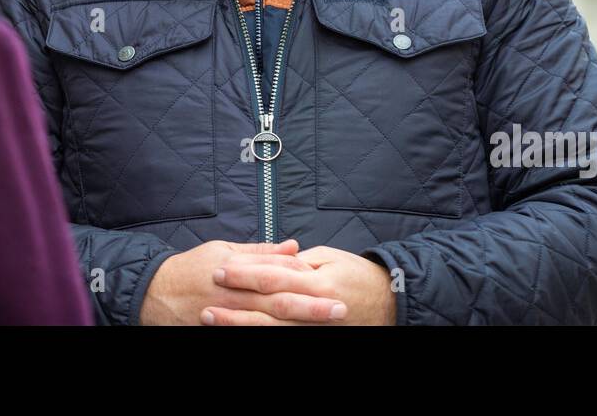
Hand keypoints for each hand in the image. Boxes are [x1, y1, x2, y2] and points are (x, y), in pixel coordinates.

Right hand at [139, 238, 338, 324]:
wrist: (154, 294)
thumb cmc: (191, 269)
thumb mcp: (222, 251)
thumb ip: (260, 252)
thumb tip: (293, 246)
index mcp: (239, 274)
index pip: (279, 276)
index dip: (307, 280)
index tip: (334, 285)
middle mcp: (237, 298)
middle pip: (280, 304)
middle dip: (311, 308)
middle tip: (340, 309)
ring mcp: (229, 319)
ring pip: (268, 324)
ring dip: (296, 324)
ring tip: (324, 326)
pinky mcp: (222, 332)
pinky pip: (248, 334)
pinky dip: (270, 336)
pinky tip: (291, 336)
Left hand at [201, 244, 396, 325]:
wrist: (389, 304)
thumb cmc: (359, 276)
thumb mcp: (331, 258)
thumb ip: (300, 261)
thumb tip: (274, 260)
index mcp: (316, 281)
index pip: (272, 276)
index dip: (244, 274)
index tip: (220, 270)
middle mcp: (313, 307)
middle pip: (266, 306)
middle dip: (234, 304)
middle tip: (206, 301)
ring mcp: (313, 328)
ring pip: (270, 329)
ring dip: (239, 325)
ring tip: (212, 321)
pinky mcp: (313, 337)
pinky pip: (284, 339)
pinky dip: (260, 336)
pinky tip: (240, 334)